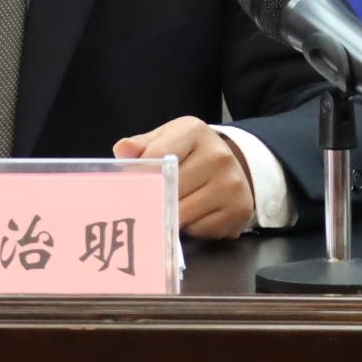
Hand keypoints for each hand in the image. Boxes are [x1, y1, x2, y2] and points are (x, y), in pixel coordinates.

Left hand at [113, 116, 256, 238]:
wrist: (230, 165)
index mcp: (194, 132)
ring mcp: (232, 183)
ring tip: (167, 210)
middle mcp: (218, 155)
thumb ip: (141, 146)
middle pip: (171, 188)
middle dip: (154, 200)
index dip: (140, 175)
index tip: (129, 187)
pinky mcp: (239, 209)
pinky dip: (189, 228)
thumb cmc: (188, 153)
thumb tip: (122, 150)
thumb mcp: (164, 140)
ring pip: (184, 213)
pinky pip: (200, 229)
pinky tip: (190, 217)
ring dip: (170, 217)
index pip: (158, 156)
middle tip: (143, 206)